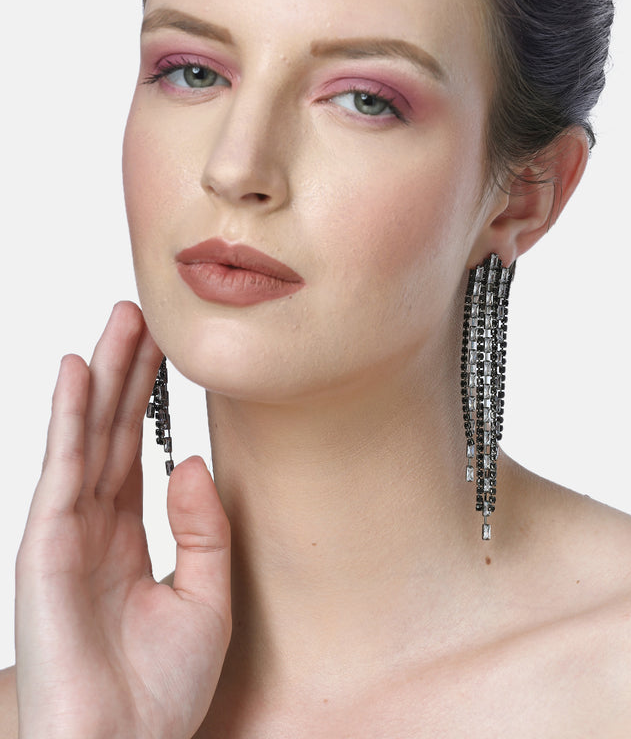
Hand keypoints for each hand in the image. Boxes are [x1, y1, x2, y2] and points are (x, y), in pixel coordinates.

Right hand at [15, 303, 231, 738]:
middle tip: (142, 314)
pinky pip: (61, 466)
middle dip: (126, 371)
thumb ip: (203, 527)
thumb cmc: (159, 692)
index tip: (166, 350)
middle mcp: (95, 526)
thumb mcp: (206, 598)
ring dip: (102, 375)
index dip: (149, 400)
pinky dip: (68, 416)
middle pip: (110, 431)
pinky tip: (77, 371)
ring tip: (120, 322)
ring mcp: (68, 532)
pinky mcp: (47, 545)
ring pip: (87, 435)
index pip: (135, 451)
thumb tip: (190, 460)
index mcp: (129, 538)